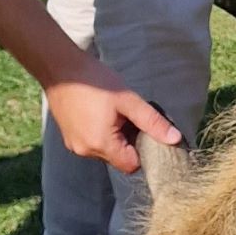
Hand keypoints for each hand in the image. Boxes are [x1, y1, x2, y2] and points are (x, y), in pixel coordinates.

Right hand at [42, 60, 181, 172]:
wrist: (60, 69)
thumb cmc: (95, 82)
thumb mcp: (128, 100)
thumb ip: (152, 122)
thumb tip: (175, 139)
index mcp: (101, 145)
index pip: (131, 165)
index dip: (142, 150)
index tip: (144, 130)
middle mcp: (86, 152)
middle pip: (118, 159)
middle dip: (129, 142)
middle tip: (129, 117)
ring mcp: (74, 145)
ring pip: (105, 151)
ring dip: (115, 138)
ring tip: (113, 112)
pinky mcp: (69, 137)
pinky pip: (92, 144)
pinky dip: (101, 134)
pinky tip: (101, 113)